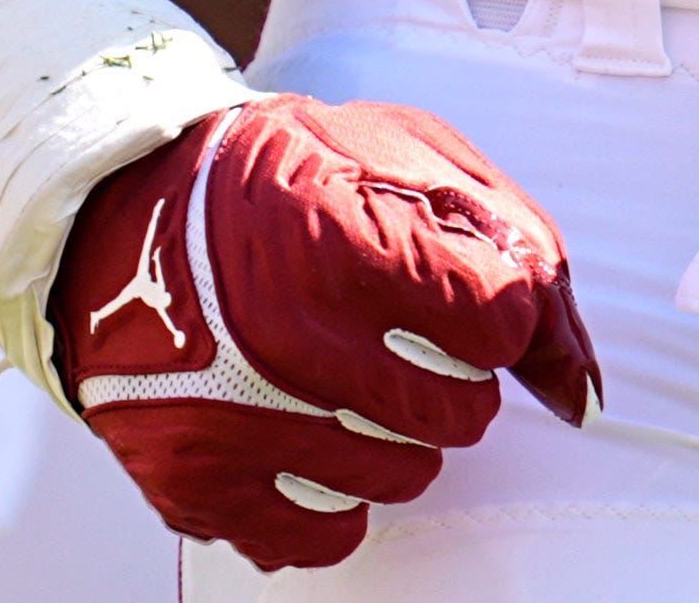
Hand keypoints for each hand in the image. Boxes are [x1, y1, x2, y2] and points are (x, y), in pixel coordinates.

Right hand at [50, 100, 600, 568]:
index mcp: (347, 242)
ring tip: (340, 371)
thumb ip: (519, 253)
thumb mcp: (410, 162)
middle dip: (448, 375)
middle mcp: (290, 340)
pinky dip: (329, 493)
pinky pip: (324, 536)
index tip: (455, 291)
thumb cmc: (279, 177)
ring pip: (405, 476)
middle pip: (462, 414)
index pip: (504, 320)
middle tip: (391, 333)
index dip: (491, 308)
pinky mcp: (198, 481)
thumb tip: (580, 390)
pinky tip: (302, 430)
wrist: (118, 208)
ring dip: (394, 432)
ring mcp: (241, 420)